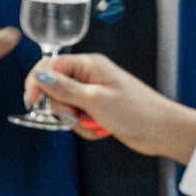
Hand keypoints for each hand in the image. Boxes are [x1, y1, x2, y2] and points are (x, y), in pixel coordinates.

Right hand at [24, 53, 195, 162]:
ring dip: (76, 121)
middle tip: (78, 115)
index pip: (50, 66)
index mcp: (89, 65)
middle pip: (54, 89)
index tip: (32, 102)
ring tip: (95, 124)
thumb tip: (39, 76)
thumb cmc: (137, 111)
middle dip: (63, 108)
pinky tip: (102, 129)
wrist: (162, 131)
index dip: (38, 83)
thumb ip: (63, 88)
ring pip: (65, 107)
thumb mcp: (94, 100)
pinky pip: (78, 119)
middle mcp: (89, 76)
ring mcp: (93, 94)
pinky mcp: (98, 109)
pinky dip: (86, 128)